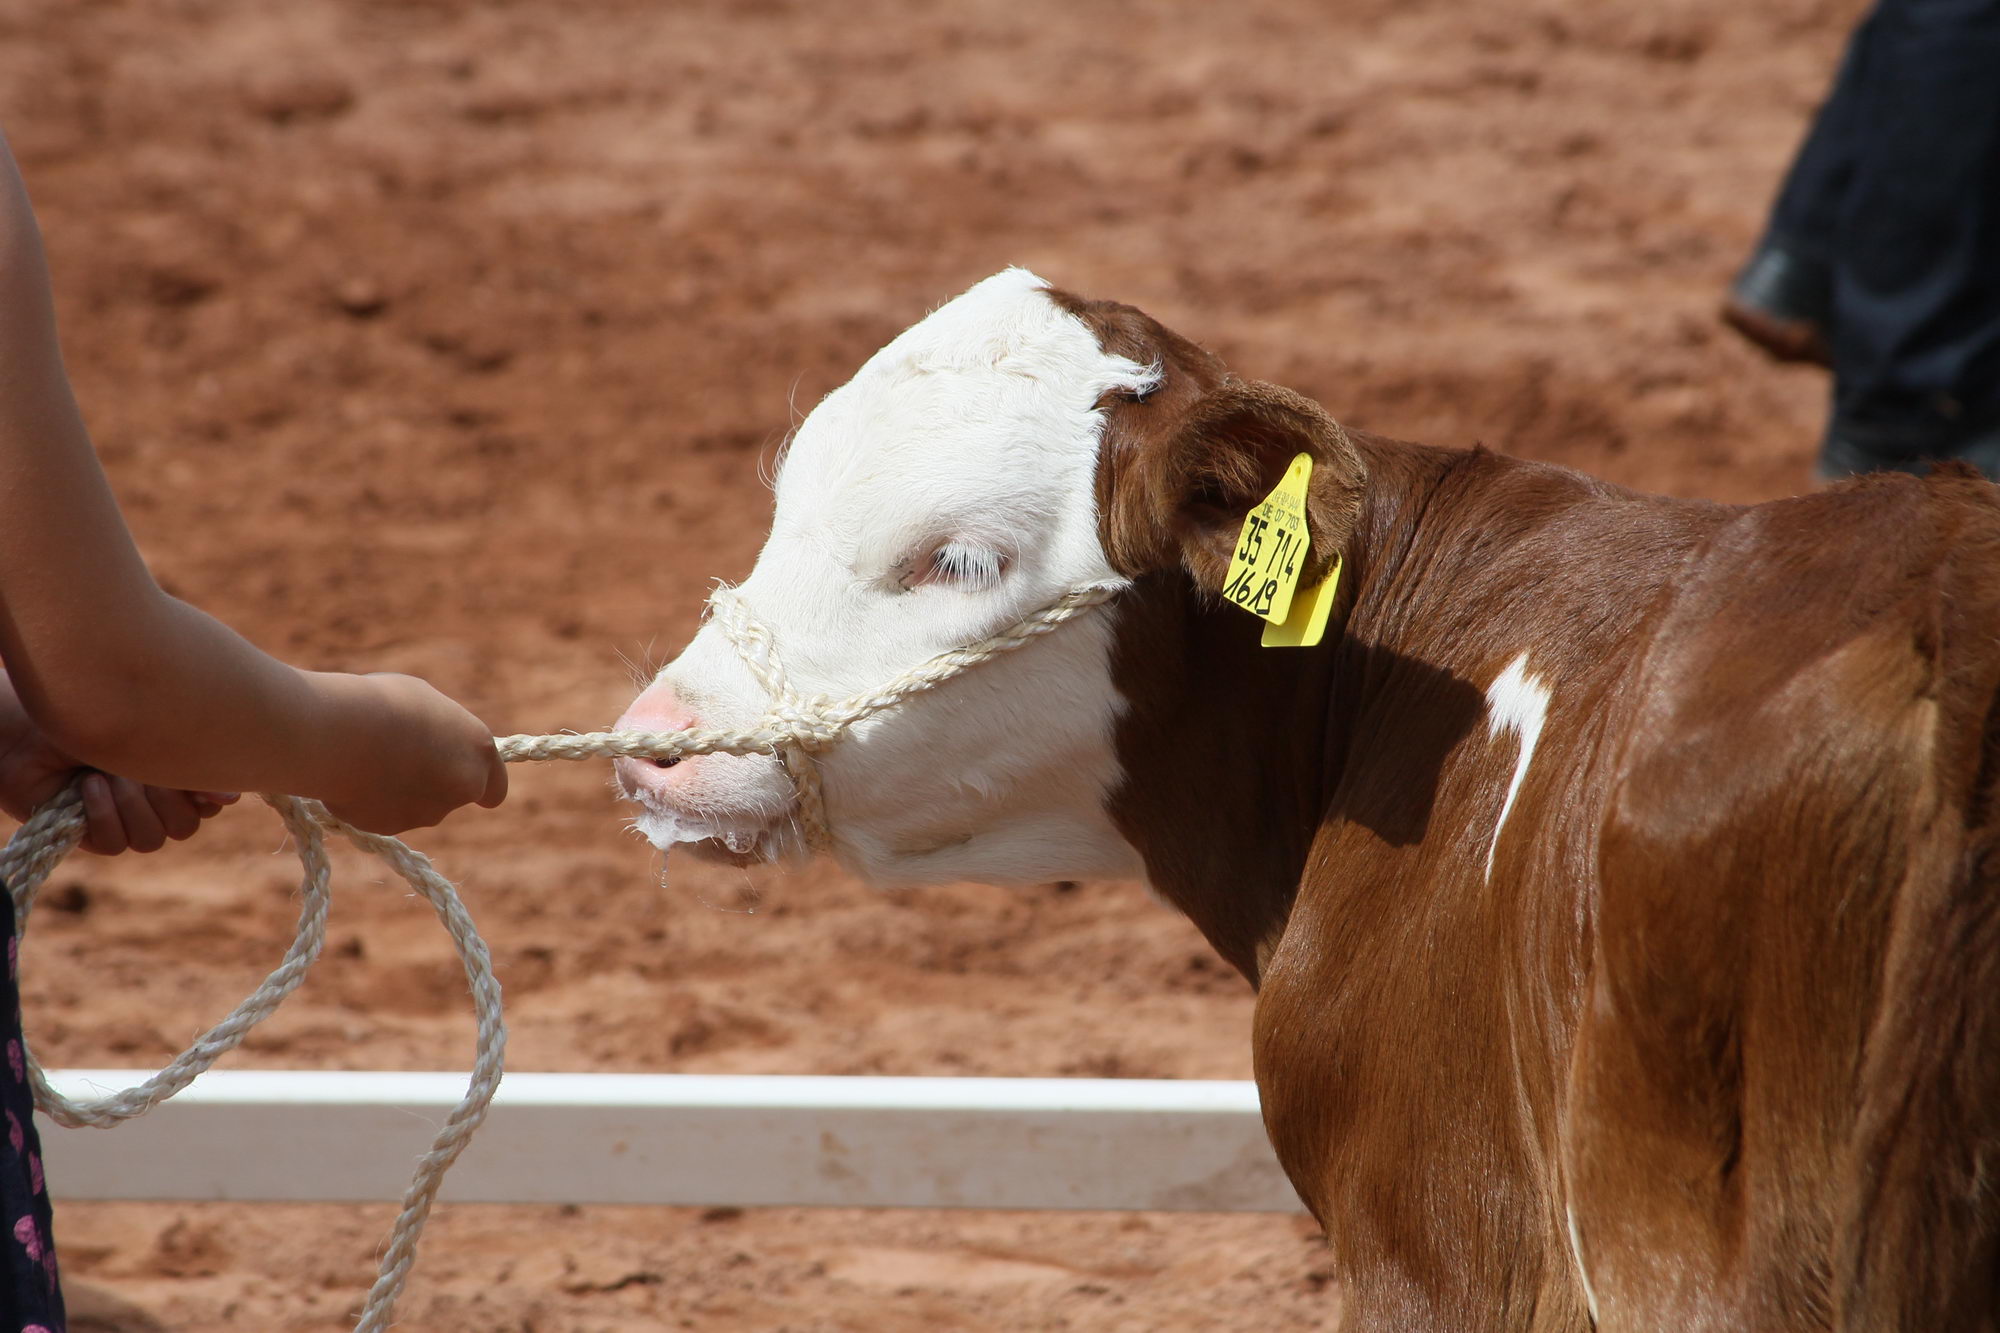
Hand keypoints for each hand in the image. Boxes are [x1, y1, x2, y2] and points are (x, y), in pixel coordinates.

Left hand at [0, 681, 235, 853]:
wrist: (28, 725)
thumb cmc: (93, 712)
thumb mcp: (152, 731)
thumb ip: (194, 762)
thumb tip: (232, 798)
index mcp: (178, 772)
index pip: (215, 801)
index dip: (205, 794)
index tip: (187, 772)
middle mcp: (155, 800)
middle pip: (186, 826)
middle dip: (162, 797)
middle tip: (139, 767)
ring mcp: (125, 819)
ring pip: (153, 839)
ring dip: (130, 806)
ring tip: (104, 776)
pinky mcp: (92, 834)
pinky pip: (116, 844)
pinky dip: (101, 815)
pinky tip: (85, 789)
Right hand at [315, 673, 507, 835]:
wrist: (340, 733)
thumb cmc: (382, 703)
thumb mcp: (425, 703)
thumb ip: (441, 733)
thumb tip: (436, 743)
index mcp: (478, 752)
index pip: (495, 789)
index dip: (479, 784)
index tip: (464, 780)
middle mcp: (462, 787)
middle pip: (454, 797)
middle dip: (435, 786)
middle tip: (404, 761)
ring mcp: (427, 812)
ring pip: (417, 808)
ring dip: (401, 792)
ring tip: (369, 759)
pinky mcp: (390, 827)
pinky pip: (382, 814)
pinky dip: (371, 802)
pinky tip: (352, 776)